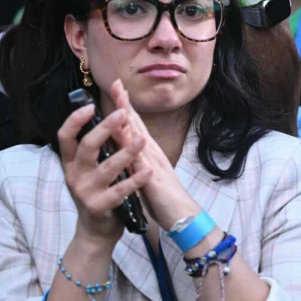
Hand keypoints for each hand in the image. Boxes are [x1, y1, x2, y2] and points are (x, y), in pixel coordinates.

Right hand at [58, 99, 150, 245]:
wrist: (96, 231)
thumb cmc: (98, 192)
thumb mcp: (90, 170)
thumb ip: (96, 148)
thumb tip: (108, 117)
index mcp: (71, 163)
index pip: (65, 137)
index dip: (75, 120)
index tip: (90, 106)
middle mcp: (74, 175)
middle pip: (87, 146)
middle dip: (105, 128)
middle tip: (122, 113)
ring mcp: (85, 192)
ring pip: (106, 168)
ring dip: (126, 152)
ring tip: (142, 140)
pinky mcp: (99, 206)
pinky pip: (119, 191)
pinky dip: (135, 180)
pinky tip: (149, 171)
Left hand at [110, 80, 199, 232]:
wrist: (184, 216)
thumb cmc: (165, 198)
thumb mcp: (147, 176)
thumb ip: (137, 161)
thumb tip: (125, 151)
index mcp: (148, 154)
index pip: (134, 126)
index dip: (125, 107)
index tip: (117, 89)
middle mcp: (151, 154)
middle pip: (137, 125)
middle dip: (125, 104)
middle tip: (117, 84)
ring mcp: (154, 164)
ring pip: (138, 138)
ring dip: (129, 120)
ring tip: (119, 101)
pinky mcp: (154, 179)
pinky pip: (141, 161)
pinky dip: (133, 148)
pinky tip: (126, 137)